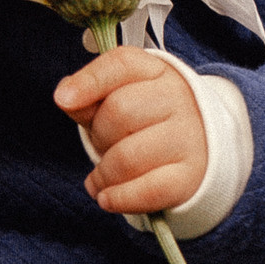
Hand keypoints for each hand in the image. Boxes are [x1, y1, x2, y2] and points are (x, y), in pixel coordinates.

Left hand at [54, 46, 206, 214]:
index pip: (121, 65)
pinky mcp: (189, 175)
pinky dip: (120, 198)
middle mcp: (177, 98)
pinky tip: (107, 198)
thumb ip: (89, 96)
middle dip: (98, 136)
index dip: (89, 82)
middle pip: (119, 113)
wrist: (201, 144)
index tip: (63, 99)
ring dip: (103, 174)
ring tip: (99, 180)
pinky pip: (148, 191)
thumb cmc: (148, 119)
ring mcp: (188, 137)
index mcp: (155, 71)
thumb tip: (65, 96)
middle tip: (103, 147)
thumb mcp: (119, 97)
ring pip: (128, 158)